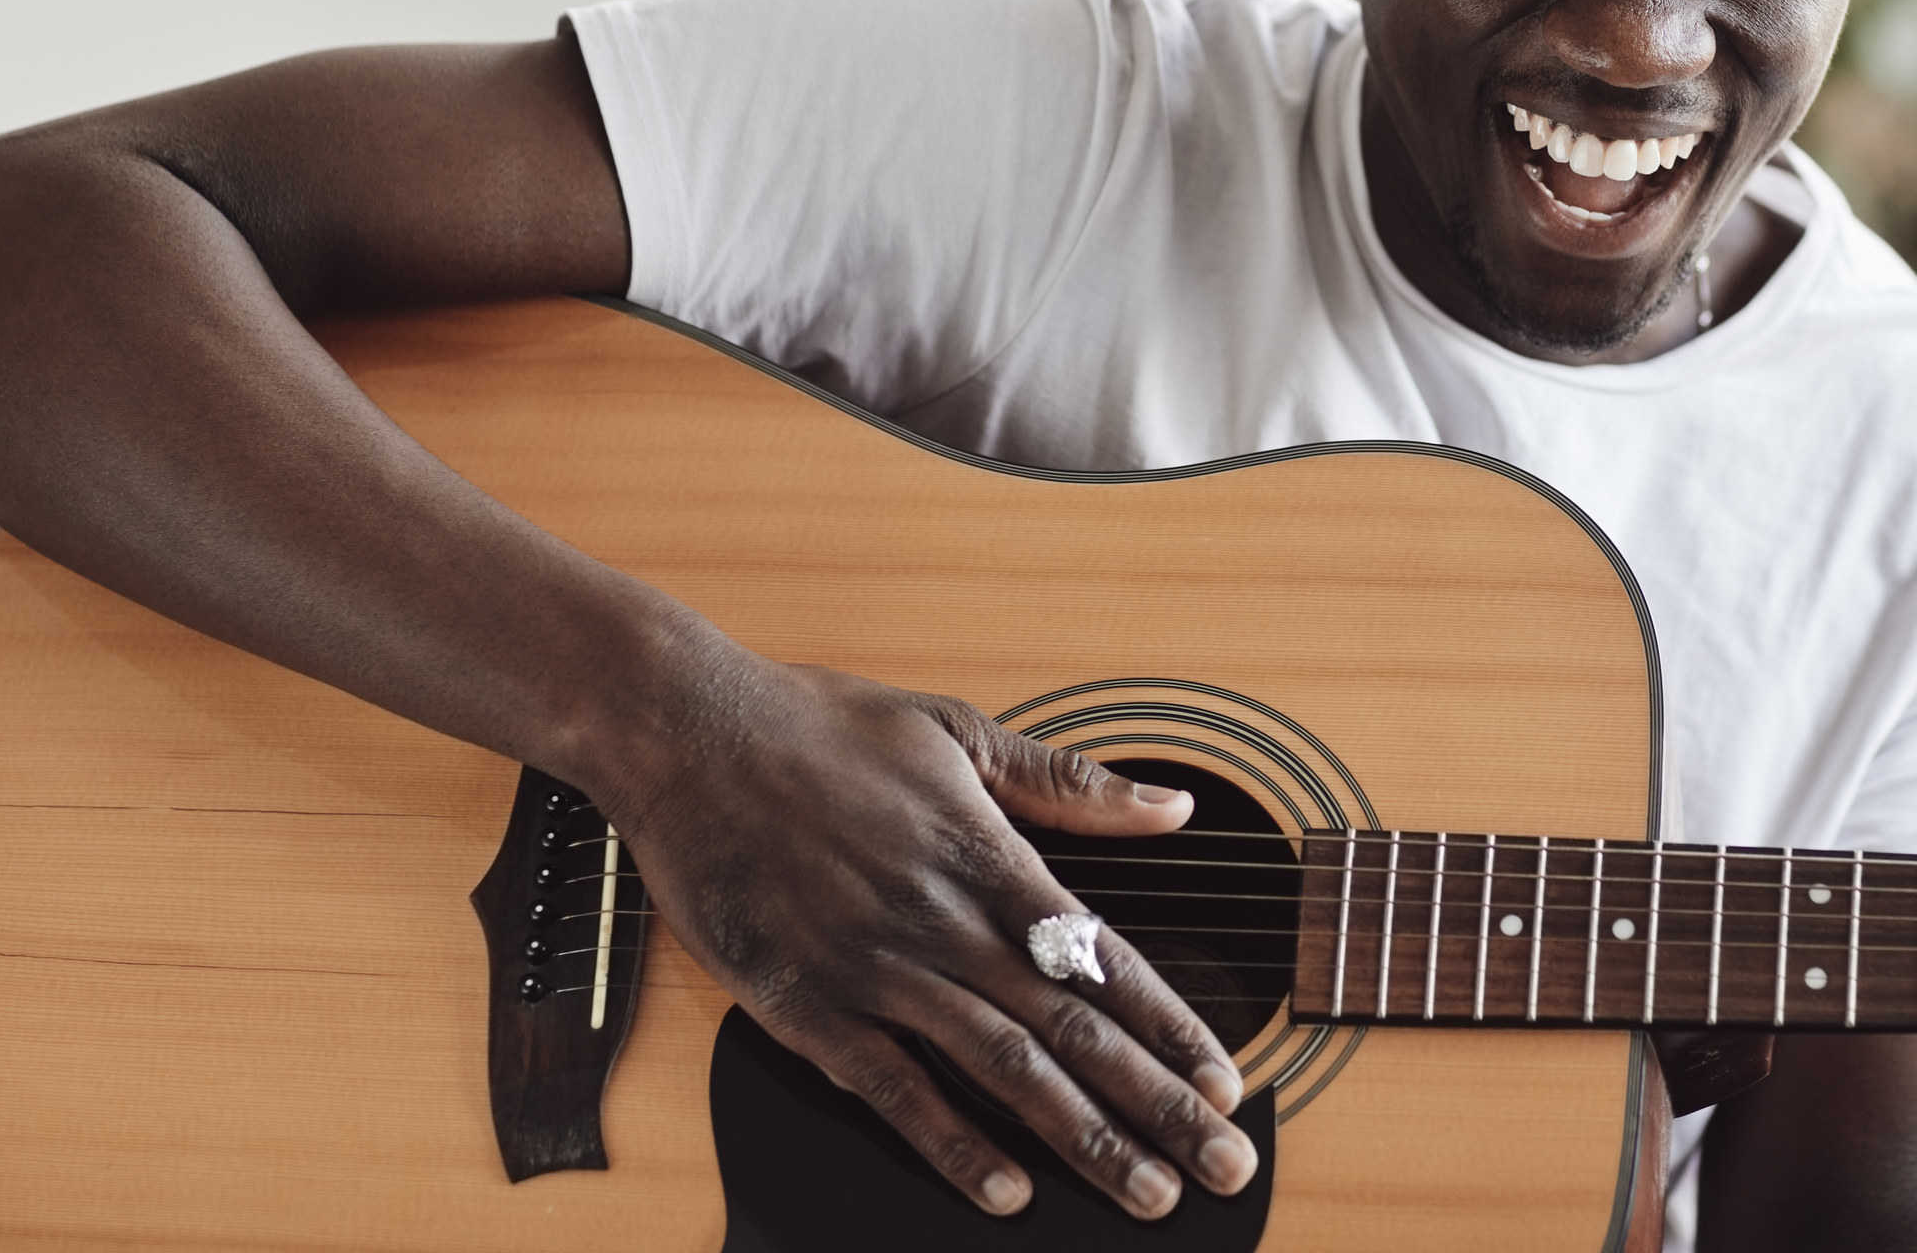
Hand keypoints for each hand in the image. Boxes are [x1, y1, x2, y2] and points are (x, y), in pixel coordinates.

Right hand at [598, 654, 1258, 1219]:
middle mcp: (945, 923)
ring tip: (1146, 1192)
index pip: (1104, 960)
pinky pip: (893, 1090)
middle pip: (1073, 1030)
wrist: (688, 733)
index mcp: (990, 858)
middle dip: (1158, 1105)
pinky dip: (952, 1145)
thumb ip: (1069, 780)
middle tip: (1224, 1163)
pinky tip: (1005, 1191)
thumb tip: (1172, 805)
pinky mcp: (804, 1006)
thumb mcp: (958, 730)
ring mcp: (876, 970)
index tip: (1227, 1079)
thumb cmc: (821, 725)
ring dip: (1081, 1138)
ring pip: (1001, 1070)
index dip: (1171, 1028)